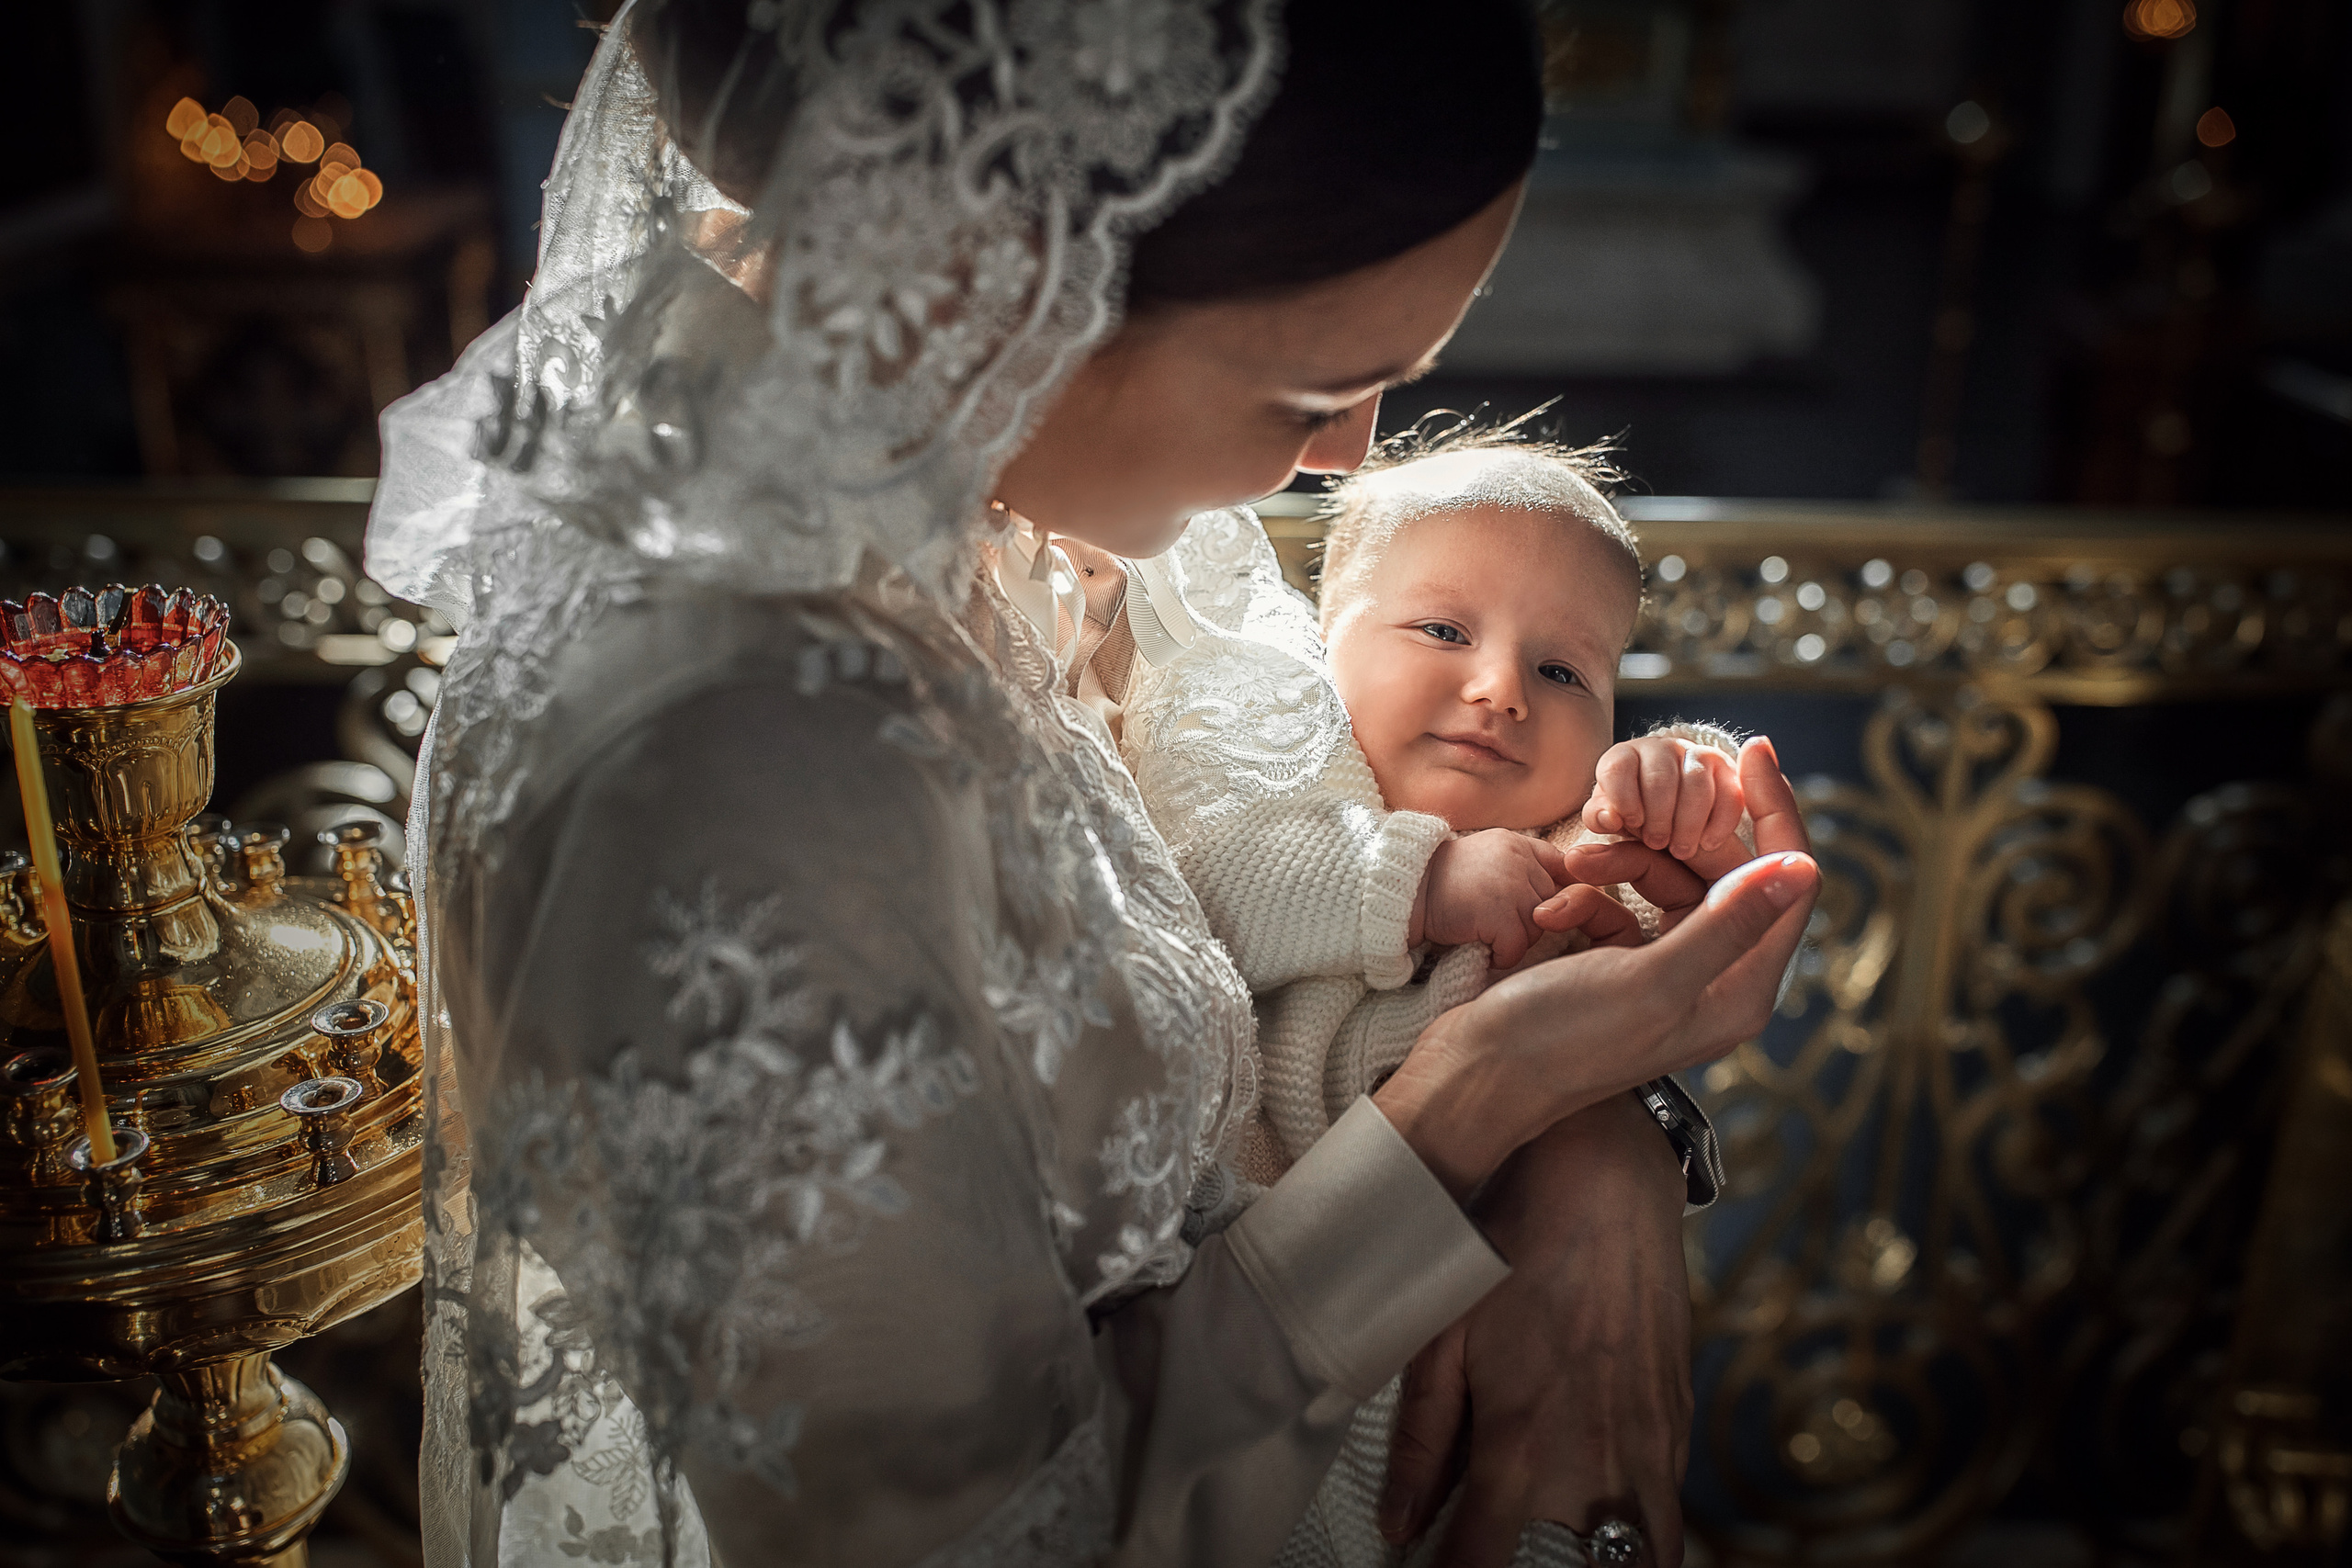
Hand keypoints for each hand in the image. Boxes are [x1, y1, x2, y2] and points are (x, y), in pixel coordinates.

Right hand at [1377, 736, 1815, 1196]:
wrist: (1480, 1071)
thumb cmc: (1564, 1037)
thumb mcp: (1653, 978)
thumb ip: (1730, 922)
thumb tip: (1802, 869)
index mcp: (1740, 990)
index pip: (1788, 885)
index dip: (1778, 813)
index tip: (1753, 749)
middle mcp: (1714, 980)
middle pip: (1725, 875)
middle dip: (1673, 839)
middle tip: (1626, 816)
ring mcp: (1668, 970)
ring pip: (1667, 881)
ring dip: (1621, 865)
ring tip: (1573, 869)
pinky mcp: (1624, 963)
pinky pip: (1624, 903)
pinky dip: (1590, 896)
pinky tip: (1554, 910)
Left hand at [1380, 1095, 1693, 1566]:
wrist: (1606, 1189)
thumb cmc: (1510, 1253)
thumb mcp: (1443, 1338)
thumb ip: (1422, 1439)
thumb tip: (1399, 1520)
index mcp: (1521, 1448)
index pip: (1480, 1565)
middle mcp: (1592, 1464)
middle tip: (1499, 1558)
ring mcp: (1648, 1449)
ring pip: (1642, 1561)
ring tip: (1556, 1556)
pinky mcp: (1678, 1425)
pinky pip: (1668, 1512)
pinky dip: (1639, 1534)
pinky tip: (1600, 1515)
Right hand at [1411, 829, 1572, 968]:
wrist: (1404, 892)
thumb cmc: (1442, 883)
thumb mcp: (1488, 858)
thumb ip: (1522, 867)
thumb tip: (1562, 894)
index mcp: (1518, 844)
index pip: (1564, 866)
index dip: (1561, 892)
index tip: (1544, 908)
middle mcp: (1519, 861)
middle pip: (1553, 905)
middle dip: (1530, 922)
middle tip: (1497, 925)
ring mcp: (1510, 886)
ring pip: (1537, 929)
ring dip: (1514, 941)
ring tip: (1486, 935)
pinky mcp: (1498, 914)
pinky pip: (1517, 948)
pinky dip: (1500, 957)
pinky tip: (1481, 948)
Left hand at [1583, 733, 1745, 862]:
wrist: (1673, 817)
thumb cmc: (1635, 817)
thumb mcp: (1613, 818)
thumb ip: (1600, 818)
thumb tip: (1608, 817)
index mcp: (1624, 756)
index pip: (1618, 767)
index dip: (1624, 798)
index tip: (1632, 824)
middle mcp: (1661, 748)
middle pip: (1659, 777)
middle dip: (1658, 816)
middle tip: (1657, 844)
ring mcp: (1696, 755)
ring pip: (1696, 783)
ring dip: (1688, 822)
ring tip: (1680, 850)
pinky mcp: (1727, 771)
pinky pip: (1729, 793)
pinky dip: (1719, 823)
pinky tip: (1707, 843)